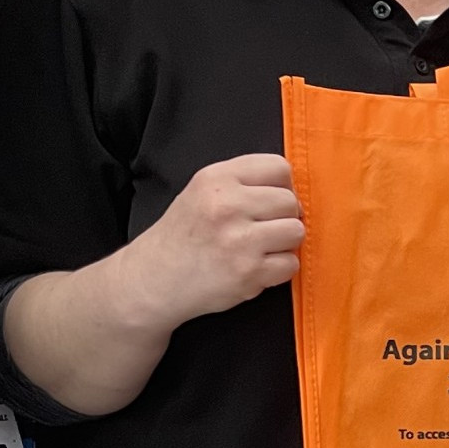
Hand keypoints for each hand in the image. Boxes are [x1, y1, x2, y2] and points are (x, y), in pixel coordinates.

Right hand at [114, 154, 304, 333]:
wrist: (152, 279)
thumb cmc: (184, 234)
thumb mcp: (202, 191)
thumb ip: (244, 182)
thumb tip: (293, 188)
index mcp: (216, 179)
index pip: (279, 168)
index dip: (282, 186)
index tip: (269, 201)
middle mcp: (227, 206)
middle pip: (291, 202)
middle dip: (283, 217)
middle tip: (260, 229)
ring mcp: (239, 241)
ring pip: (296, 232)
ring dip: (283, 244)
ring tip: (258, 248)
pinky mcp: (248, 272)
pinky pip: (291, 264)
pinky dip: (278, 270)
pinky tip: (255, 268)